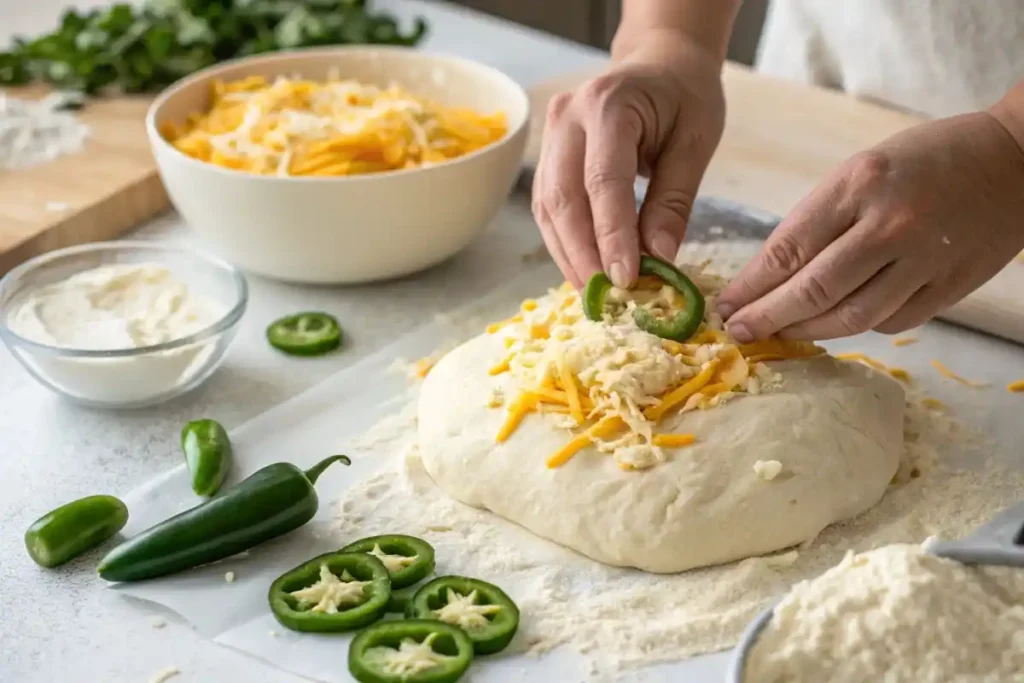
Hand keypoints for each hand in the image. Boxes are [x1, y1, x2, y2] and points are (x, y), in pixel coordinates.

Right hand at [531, 36, 725, 288]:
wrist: (659, 64)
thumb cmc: (684, 98)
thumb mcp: (696, 141)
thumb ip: (674, 199)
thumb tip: (659, 257)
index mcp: (609, 104)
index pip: (604, 180)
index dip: (611, 235)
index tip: (626, 279)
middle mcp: (568, 118)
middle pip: (565, 198)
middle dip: (584, 254)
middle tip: (607, 297)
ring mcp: (550, 136)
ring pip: (549, 207)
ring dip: (569, 255)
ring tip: (596, 293)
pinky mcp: (547, 156)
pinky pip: (548, 206)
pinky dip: (564, 242)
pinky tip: (584, 269)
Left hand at [717, 112, 1023, 340]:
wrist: (1016, 160)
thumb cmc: (927, 159)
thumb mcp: (862, 170)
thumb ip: (820, 219)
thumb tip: (770, 275)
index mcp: (859, 185)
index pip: (788, 249)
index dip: (751, 286)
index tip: (725, 305)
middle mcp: (889, 225)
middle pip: (813, 290)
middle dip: (768, 317)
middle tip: (738, 332)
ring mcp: (923, 261)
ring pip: (850, 317)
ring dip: (806, 332)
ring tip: (777, 334)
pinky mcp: (948, 288)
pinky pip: (889, 322)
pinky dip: (855, 327)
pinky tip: (833, 324)